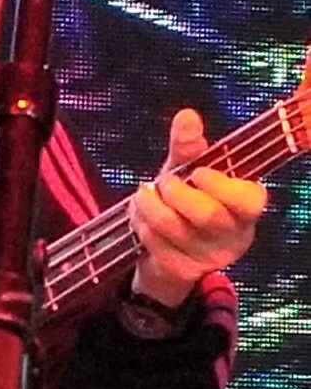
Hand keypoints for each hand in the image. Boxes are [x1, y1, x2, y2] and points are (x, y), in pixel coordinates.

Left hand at [129, 108, 266, 307]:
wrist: (168, 246)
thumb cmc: (187, 199)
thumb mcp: (188, 170)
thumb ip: (189, 145)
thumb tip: (187, 116)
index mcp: (247, 206)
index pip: (248, 200)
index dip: (220, 185)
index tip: (197, 172)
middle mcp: (235, 235)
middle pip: (207, 214)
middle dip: (176, 193)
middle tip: (162, 182)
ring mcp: (210, 258)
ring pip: (176, 230)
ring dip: (150, 206)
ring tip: (142, 194)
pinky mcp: (184, 272)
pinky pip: (157, 245)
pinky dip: (141, 225)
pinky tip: (140, 216)